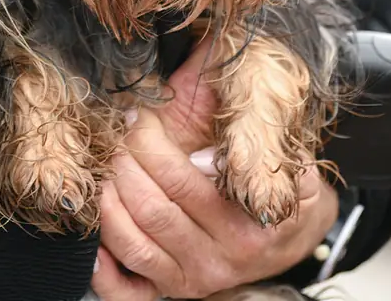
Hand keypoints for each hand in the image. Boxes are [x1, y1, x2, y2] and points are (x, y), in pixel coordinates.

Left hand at [91, 38, 338, 299]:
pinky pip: (128, 288)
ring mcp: (198, 278)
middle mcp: (225, 255)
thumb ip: (256, 129)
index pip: (184, 181)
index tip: (138, 115)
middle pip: (153, 208)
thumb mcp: (287, 150)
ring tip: (107, 167)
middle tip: (117, 135)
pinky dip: (104, 266)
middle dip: (125, 163)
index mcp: (253, 219)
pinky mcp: (176, 291)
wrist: (297, 235)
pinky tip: (94, 238)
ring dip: (109, 200)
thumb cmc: (282, 182)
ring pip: (135, 242)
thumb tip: (210, 108)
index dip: (151, 143)